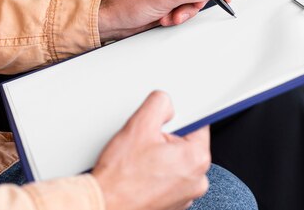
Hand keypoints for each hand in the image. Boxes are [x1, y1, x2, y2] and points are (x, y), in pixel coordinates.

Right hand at [93, 91, 210, 209]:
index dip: (177, 120)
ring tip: (140, 163)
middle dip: (165, 141)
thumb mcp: (139, 124)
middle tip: (144, 146)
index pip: (198, 125)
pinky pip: (168, 180)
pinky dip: (156, 176)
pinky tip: (139, 176)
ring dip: (160, 159)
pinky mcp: (172, 205)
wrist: (104, 205)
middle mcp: (197, 180)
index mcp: (197, 159)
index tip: (164, 123)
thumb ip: (159, 103)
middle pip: (185, 145)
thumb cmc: (121, 177)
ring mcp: (186, 196)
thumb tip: (166, 103)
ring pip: (176, 163)